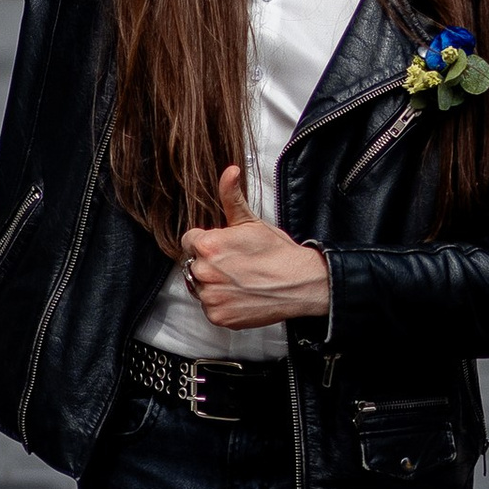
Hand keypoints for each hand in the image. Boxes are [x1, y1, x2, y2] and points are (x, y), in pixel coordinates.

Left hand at [179, 167, 330, 327]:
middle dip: (209, 263)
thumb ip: (231, 196)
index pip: (189, 241)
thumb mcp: (252, 221)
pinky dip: (222, 304)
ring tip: (239, 280)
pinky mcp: (218, 316)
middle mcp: (204, 271)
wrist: (300, 283)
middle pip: (193, 264)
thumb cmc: (277, 252)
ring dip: (213, 284)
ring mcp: (211, 296)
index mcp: (208, 245)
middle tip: (235, 265)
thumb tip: (229, 171)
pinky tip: (240, 295)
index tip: (223, 247)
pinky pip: (210, 308)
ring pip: (200, 287)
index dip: (206, 242)